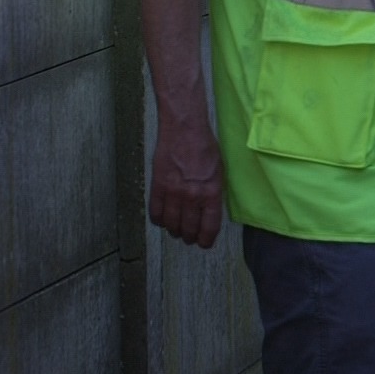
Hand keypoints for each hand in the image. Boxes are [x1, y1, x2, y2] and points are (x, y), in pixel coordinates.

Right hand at [149, 117, 224, 247]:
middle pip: (189, 228)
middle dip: (190, 237)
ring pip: (171, 224)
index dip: (206, 239)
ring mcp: (173, 193)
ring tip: (177, 231)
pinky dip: (159, 220)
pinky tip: (162, 220)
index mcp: (211, 192)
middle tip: (190, 238)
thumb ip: (214, 193)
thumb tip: (209, 211)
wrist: (184, 130)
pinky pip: (155, 212)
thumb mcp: (219, 172)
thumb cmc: (205, 147)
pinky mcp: (157, 186)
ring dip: (174, 230)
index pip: (209, 226)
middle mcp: (192, 196)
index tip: (204, 244)